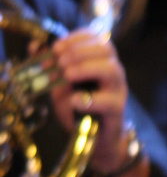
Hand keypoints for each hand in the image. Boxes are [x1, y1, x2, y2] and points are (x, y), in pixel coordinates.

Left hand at [47, 28, 130, 175]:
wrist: (95, 140)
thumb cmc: (80, 110)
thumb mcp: (61, 86)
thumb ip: (52, 69)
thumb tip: (37, 50)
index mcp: (100, 60)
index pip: (94, 37)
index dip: (75, 38)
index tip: (56, 47)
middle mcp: (113, 71)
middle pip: (105, 48)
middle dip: (79, 51)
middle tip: (60, 62)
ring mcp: (118, 90)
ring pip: (111, 69)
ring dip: (85, 68)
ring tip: (67, 76)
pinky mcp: (117, 110)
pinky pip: (108, 100)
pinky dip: (89, 99)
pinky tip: (74, 101)